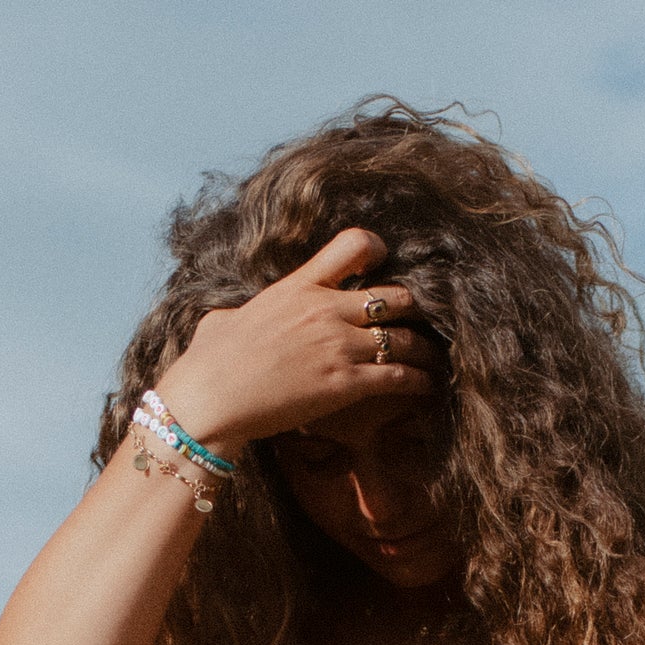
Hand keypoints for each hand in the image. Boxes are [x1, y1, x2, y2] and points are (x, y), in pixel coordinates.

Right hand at [157, 229, 441, 454]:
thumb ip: (241, 312)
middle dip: (413, 308)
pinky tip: (427, 386)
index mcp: (299, 286)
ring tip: (435, 359)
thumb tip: (231, 318)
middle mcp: (325, 309)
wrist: (211, 398)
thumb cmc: (209, 364)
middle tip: (424, 321)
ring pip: (404, 338)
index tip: (384, 263)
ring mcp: (337, 346)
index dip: (377, 250)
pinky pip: (397, 376)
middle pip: (395, 296)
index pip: (352, 245)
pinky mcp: (344, 384)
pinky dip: (418, 381)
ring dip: (424, 350)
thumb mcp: (223, 320)